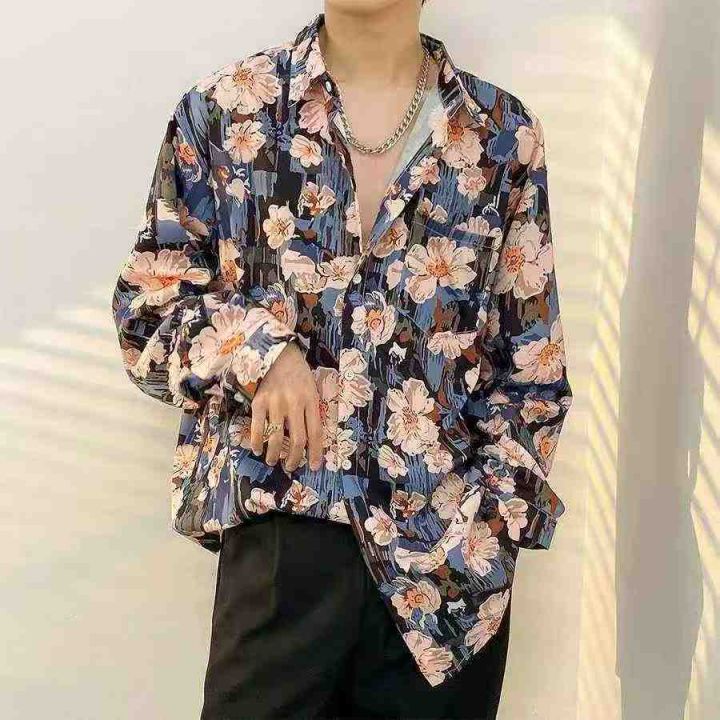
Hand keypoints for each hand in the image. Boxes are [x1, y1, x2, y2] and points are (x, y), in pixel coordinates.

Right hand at [250, 342, 322, 471]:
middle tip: (290, 467)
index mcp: (311, 400)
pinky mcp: (259, 401)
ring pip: (276, 436)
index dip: (315, 452)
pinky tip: (257, 449)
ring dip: (274, 454)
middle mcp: (294, 402)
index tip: (313, 466)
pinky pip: (258, 427)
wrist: (277, 352)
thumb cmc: (298, 373)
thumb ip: (312, 410)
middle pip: (296, 439)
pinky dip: (257, 441)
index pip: (315, 432)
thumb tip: (311, 439)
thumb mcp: (312, 388)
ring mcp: (276, 402)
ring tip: (272, 461)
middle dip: (293, 458)